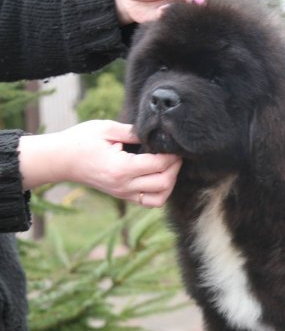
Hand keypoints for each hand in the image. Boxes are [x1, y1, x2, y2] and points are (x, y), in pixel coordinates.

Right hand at [18, 121, 181, 207]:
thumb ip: (133, 132)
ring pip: (160, 198)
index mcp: (121, 168)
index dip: (171, 156)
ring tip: (169, 167)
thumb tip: (155, 132)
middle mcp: (124, 185)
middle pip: (164, 183)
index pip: (158, 165)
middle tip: (176, 154)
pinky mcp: (122, 196)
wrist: (61, 160)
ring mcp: (123, 193)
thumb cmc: (81, 141)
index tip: (175, 145)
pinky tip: (159, 177)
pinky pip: (149, 202)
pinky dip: (160, 192)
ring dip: (170, 183)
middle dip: (175, 168)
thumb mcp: (106, 128)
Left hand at [113, 0, 209, 24]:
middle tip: (170, 7)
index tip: (188, 1)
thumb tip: (197, 0)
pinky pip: (183, 25)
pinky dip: (173, 23)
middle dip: (188, 7)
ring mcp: (187, 6)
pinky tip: (160, 15)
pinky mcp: (180, 19)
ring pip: (194, 16)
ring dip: (179, 16)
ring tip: (161, 10)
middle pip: (202, 2)